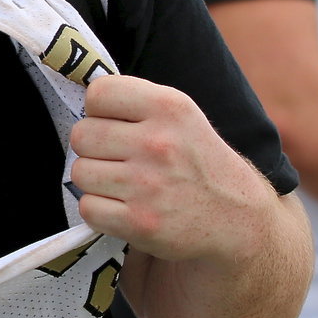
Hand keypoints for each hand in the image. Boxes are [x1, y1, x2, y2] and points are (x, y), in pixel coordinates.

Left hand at [70, 75, 272, 264]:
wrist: (237, 220)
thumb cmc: (195, 160)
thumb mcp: (179, 114)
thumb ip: (133, 100)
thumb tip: (82, 99)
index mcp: (169, 107)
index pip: (98, 93)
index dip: (99, 110)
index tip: (115, 123)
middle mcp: (159, 143)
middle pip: (81, 135)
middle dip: (94, 148)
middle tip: (119, 158)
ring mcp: (149, 185)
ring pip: (80, 172)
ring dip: (95, 180)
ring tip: (124, 183)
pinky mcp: (141, 223)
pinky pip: (87, 208)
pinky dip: (99, 210)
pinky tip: (124, 207)